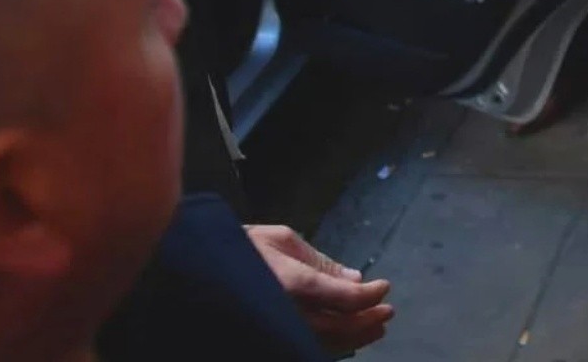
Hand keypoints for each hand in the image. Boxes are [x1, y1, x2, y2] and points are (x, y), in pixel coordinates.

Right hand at [246, 224, 395, 353]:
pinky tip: (348, 339)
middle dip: (367, 320)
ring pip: (326, 343)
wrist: (200, 269)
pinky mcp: (273, 337)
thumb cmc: (244, 247)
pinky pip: (308, 348)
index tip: (384, 287)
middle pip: (339, 326)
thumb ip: (320, 260)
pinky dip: (333, 346)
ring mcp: (279, 328)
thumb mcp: (283, 240)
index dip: (369, 295)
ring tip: (377, 328)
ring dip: (356, 337)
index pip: (344, 296)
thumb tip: (354, 276)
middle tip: (387, 312)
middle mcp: (288, 311)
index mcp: (293, 282)